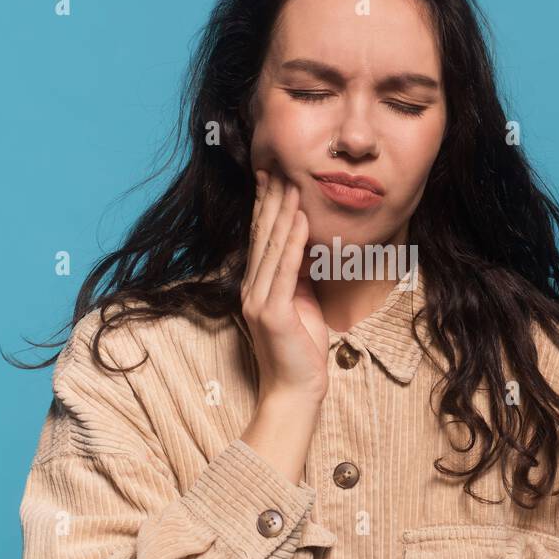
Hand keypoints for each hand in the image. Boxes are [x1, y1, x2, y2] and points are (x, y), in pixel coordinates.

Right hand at [240, 167, 328, 405]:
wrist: (295, 391)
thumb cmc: (301, 351)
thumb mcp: (302, 305)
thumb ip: (299, 277)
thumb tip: (307, 247)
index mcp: (257, 287)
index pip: (260, 239)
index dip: (265, 207)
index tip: (272, 177)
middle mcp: (251, 289)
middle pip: (262, 237)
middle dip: (271, 201)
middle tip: (278, 167)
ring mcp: (258, 300)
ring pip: (271, 248)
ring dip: (282, 213)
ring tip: (290, 184)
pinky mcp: (272, 313)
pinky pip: (285, 270)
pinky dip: (293, 242)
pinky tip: (299, 220)